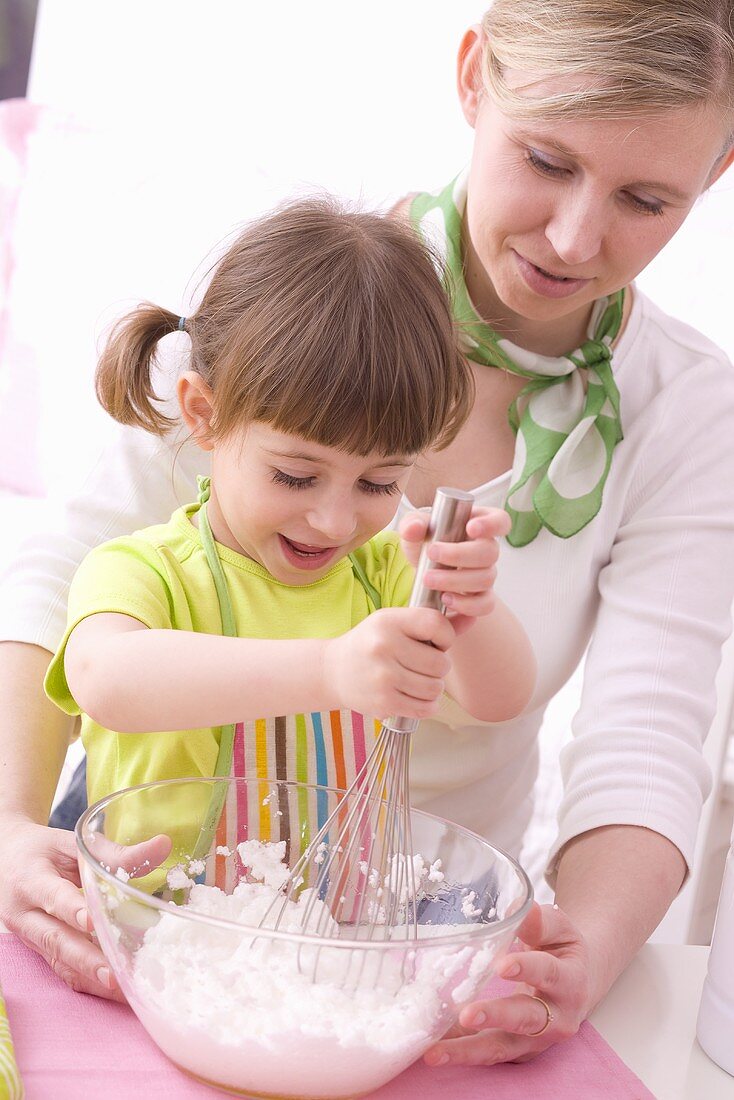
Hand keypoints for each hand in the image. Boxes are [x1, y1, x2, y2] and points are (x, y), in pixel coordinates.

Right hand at [0, 815, 169, 1001]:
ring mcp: (28, 936)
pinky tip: (113, 990)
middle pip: (54, 939)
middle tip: (113, 976)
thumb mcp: (72, 843)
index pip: (53, 897)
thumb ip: (114, 851)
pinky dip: (85, 981)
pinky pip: (60, 969)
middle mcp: (25, 913)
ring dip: (89, 977)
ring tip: (121, 990)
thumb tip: (163, 846)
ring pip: (57, 961)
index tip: (93, 922)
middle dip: (85, 960)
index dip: (72, 910)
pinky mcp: (38, 950)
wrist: (4, 862)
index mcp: (31, 879)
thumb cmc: (43, 850)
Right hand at [324, 607, 454, 718]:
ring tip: (418, 680)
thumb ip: (435, 622)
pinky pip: (425, 708)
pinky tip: (416, 696)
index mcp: (389, 621)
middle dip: (439, 667)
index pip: (436, 625)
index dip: (445, 636)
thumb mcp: (396, 623)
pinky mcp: (383, 702)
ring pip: (435, 688)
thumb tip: (475, 616)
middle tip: (424, 665)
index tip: (437, 642)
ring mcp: (383, 677)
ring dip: (433, 687)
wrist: (334, 670)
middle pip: (440, 663)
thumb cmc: (372, 643)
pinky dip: (427, 705)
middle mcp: (384, 647)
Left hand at [399, 506, 509, 635]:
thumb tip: (414, 528)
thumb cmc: (426, 541)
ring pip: (486, 579)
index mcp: (479, 524)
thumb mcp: (415, 527)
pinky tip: (445, 599)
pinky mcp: (481, 597)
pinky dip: (466, 605)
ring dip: (455, 580)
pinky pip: (485, 604)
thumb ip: (412, 524)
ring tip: (428, 579)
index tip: (471, 528)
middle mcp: (487, 549)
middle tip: (431, 554)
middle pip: (490, 552)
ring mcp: (486, 574)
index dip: (491, 524)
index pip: (500, 520)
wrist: (423, 568)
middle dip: (459, 555)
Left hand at [424, 902, 592, 1066]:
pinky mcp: (517, 1052)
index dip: (526, 969)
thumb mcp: (559, 931)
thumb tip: (518, 908)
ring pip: (501, 1048)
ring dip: (467, 1051)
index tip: (501, 966)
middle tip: (467, 1014)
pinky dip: (460, 1053)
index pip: (548, 973)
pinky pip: (487, 1054)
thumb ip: (540, 921)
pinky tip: (433, 1050)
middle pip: (526, 1019)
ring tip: (434, 1052)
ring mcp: (536, 1040)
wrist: (577, 985)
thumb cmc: (561, 951)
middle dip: (495, 1017)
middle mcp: (557, 1017)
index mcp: (569, 980)